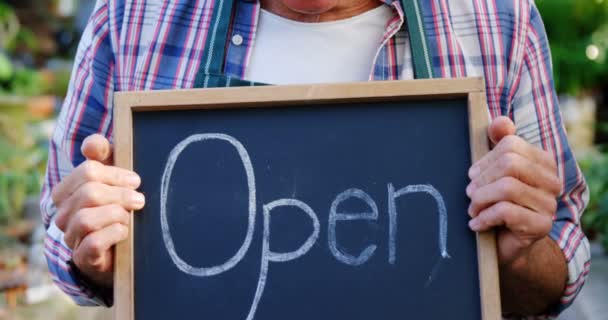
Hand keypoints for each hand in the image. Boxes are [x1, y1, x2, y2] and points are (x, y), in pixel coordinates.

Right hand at [52, 134, 144, 286]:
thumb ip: (104, 156)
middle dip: (120, 194)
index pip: (87, 171)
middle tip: (139, 200)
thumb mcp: (113, 179)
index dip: (116, 174)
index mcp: (67, 190)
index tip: (136, 181)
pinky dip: (114, 233)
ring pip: (87, 218)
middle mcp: (63, 213)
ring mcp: (71, 236)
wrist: (121, 249)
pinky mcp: (82, 258)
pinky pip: (94, 242)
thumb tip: (92, 144)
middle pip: (89, 193)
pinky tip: (125, 231)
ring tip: (130, 217)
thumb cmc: (117, 207)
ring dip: (117, 214)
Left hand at [466, 116, 560, 265]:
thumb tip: (500, 121)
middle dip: (481, 180)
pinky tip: (476, 224)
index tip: (473, 176)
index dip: (484, 161)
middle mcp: (551, 180)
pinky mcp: (541, 225)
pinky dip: (484, 217)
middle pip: (509, 164)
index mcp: (542, 161)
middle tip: (471, 195)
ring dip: (480, 200)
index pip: (510, 145)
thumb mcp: (492, 171)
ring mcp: (549, 204)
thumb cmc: (495, 203)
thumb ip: (497, 143)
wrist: (504, 244)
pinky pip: (506, 211)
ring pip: (507, 188)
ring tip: (473, 210)